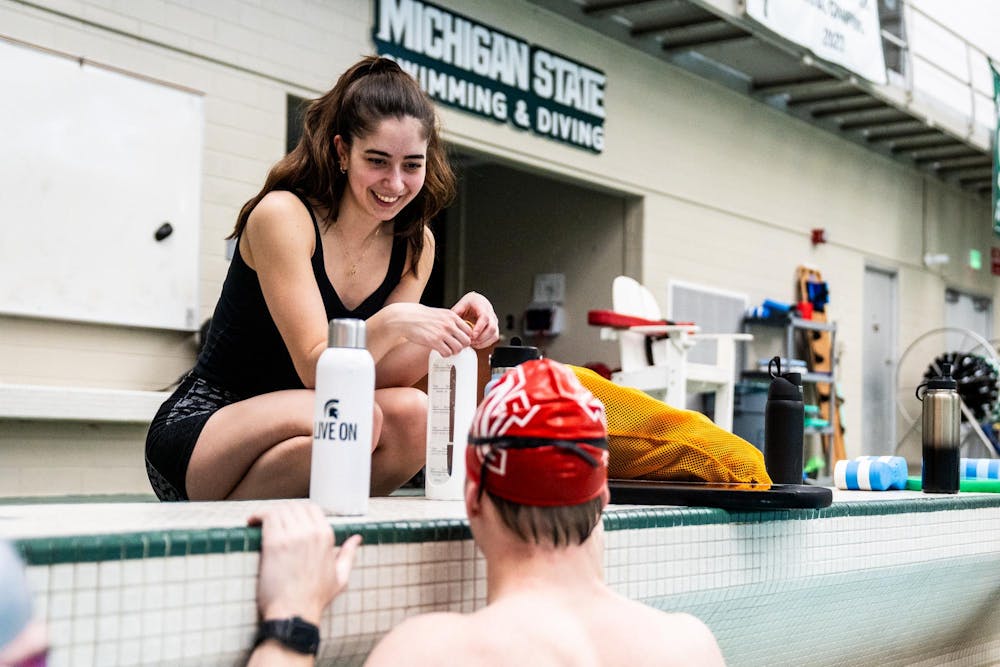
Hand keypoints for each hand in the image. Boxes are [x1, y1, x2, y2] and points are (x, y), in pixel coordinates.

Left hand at [248, 501, 360, 624]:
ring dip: (269, 513)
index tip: (288, 518)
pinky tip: (252, 522)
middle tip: (272, 521)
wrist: (294, 613)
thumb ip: (349, 554)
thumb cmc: (315, 598)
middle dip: (282, 511)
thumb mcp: (340, 577)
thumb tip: (357, 539)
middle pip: (294, 506)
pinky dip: (258, 516)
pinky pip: (266, 518)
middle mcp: (311, 532)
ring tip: (260, 522)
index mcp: (326, 536)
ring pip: (279, 510)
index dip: (298, 510)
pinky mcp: (274, 544)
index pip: (311, 508)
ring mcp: (292, 536)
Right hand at [383, 302, 472, 355]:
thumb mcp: (440, 313)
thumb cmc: (422, 316)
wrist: (406, 318)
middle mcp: (449, 324)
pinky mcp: (434, 341)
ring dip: (454, 351)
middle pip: (466, 341)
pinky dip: (445, 354)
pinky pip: (447, 353)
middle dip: (462, 346)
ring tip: (448, 350)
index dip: (466, 337)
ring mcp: (442, 333)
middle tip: (455, 347)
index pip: (469, 330)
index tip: (461, 340)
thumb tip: (459, 330)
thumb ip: (450, 320)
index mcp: (452, 316)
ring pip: (458, 348)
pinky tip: (441, 351)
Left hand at [451, 292, 498, 348]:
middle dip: (481, 338)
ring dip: (483, 342)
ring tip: (472, 343)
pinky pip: (494, 338)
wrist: (477, 301)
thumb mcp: (461, 305)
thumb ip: (456, 313)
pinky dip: (485, 343)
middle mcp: (491, 314)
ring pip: (494, 334)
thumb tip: (451, 323)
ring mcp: (494, 322)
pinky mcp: (494, 328)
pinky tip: (476, 344)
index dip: (479, 328)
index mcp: (482, 306)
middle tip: (470, 341)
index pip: (485, 318)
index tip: (472, 336)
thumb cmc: (470, 303)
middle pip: (492, 328)